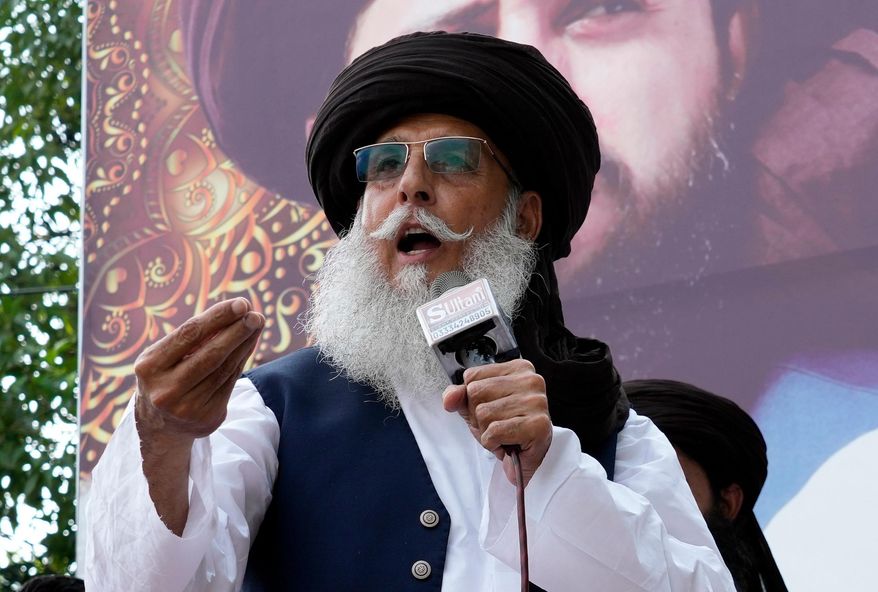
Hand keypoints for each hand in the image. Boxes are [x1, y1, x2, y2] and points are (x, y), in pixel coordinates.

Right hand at [134, 298, 263, 445]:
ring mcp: (187, 407)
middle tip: (256, 315)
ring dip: (245, 343)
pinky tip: (250, 343)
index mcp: (149, 367)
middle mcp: (166, 390)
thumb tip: (236, 312)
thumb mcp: (165, 356)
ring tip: (257, 323)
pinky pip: (231, 382)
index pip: (189, 335)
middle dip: (237, 331)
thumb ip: (194, 337)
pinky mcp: (208, 417)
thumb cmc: (165, 377)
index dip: (218, 317)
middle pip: (211, 355)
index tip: (241, 303)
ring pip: (224, 369)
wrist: (160, 427)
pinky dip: (242, 360)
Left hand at [442, 359, 551, 485]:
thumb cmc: (505, 428)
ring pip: (483, 413)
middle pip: (476, 392)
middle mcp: (531, 380)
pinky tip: (507, 443)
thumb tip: (450, 397)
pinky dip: (493, 443)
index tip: (492, 409)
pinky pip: (494, 431)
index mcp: (517, 369)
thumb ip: (460, 396)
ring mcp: (536, 401)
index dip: (473, 399)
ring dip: (487, 432)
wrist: (524, 460)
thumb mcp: (476, 407)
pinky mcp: (538, 424)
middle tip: (497, 425)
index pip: (472, 376)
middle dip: (478, 417)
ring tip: (503, 435)